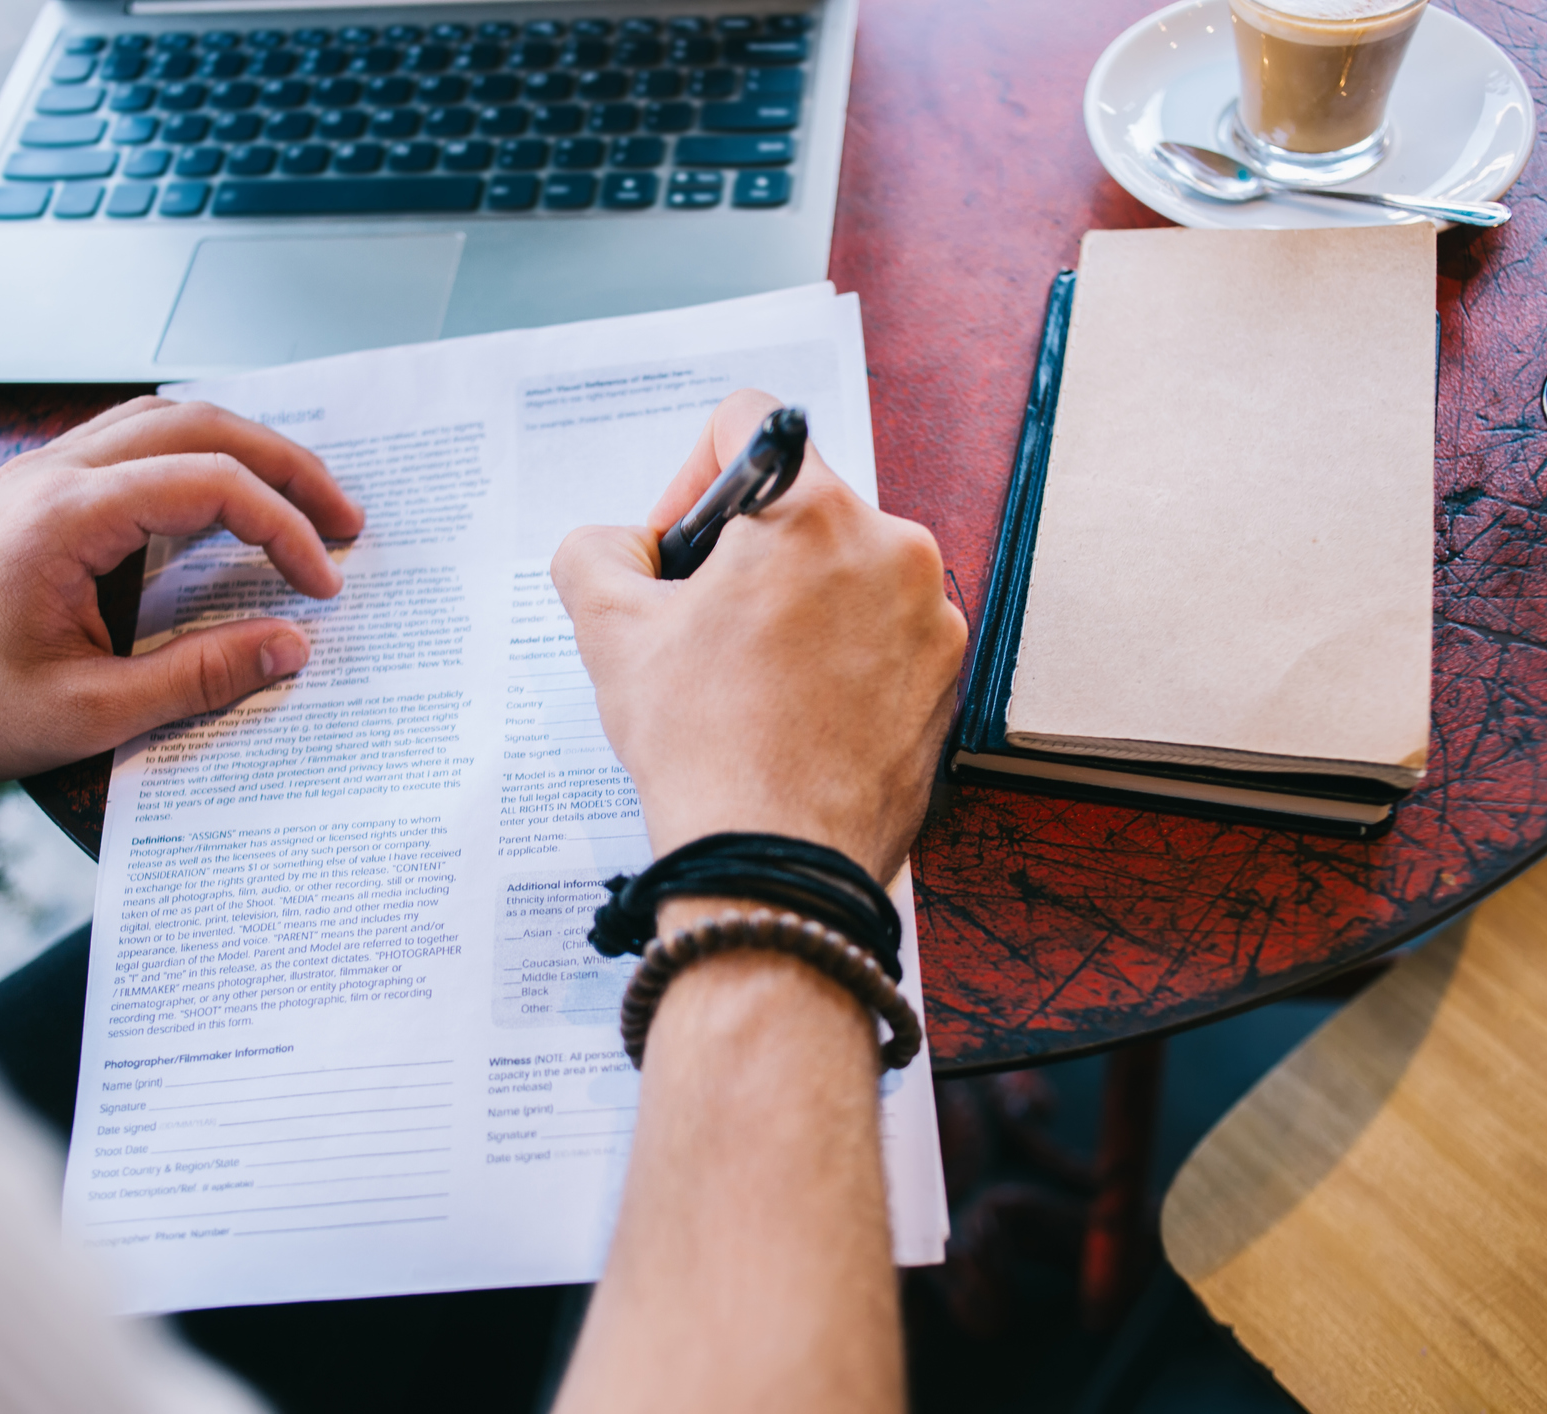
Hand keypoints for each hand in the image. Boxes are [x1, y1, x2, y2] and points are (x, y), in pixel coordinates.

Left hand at [0, 396, 362, 829]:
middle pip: (197, 424)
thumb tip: (292, 648)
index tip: (323, 586)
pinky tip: (224, 503)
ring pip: (163, 420)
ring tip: (299, 503)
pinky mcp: (33, 494)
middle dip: (285, 465)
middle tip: (346, 518)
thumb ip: (198, 677)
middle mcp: (50, 473)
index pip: (209, 484)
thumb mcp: (87, 713)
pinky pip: (129, 444)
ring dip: (241, 451)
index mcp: (63, 516)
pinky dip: (194, 459)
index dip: (284, 528)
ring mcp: (37, 474)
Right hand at [550, 390, 966, 883]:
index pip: (747, 424)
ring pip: (846, 576)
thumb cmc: (703, 748)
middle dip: (745, 557)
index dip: (690, 479)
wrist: (775, 864)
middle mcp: (891, 548)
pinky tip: (796, 716)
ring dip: (795, 609)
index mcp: (812, 512)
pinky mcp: (950, 681)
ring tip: (749, 683)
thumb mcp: (608, 632)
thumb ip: (597, 551)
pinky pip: (884, 637)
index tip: (678, 552)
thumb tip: (622, 546)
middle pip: (802, 509)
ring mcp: (932, 619)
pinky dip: (840, 660)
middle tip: (703, 630)